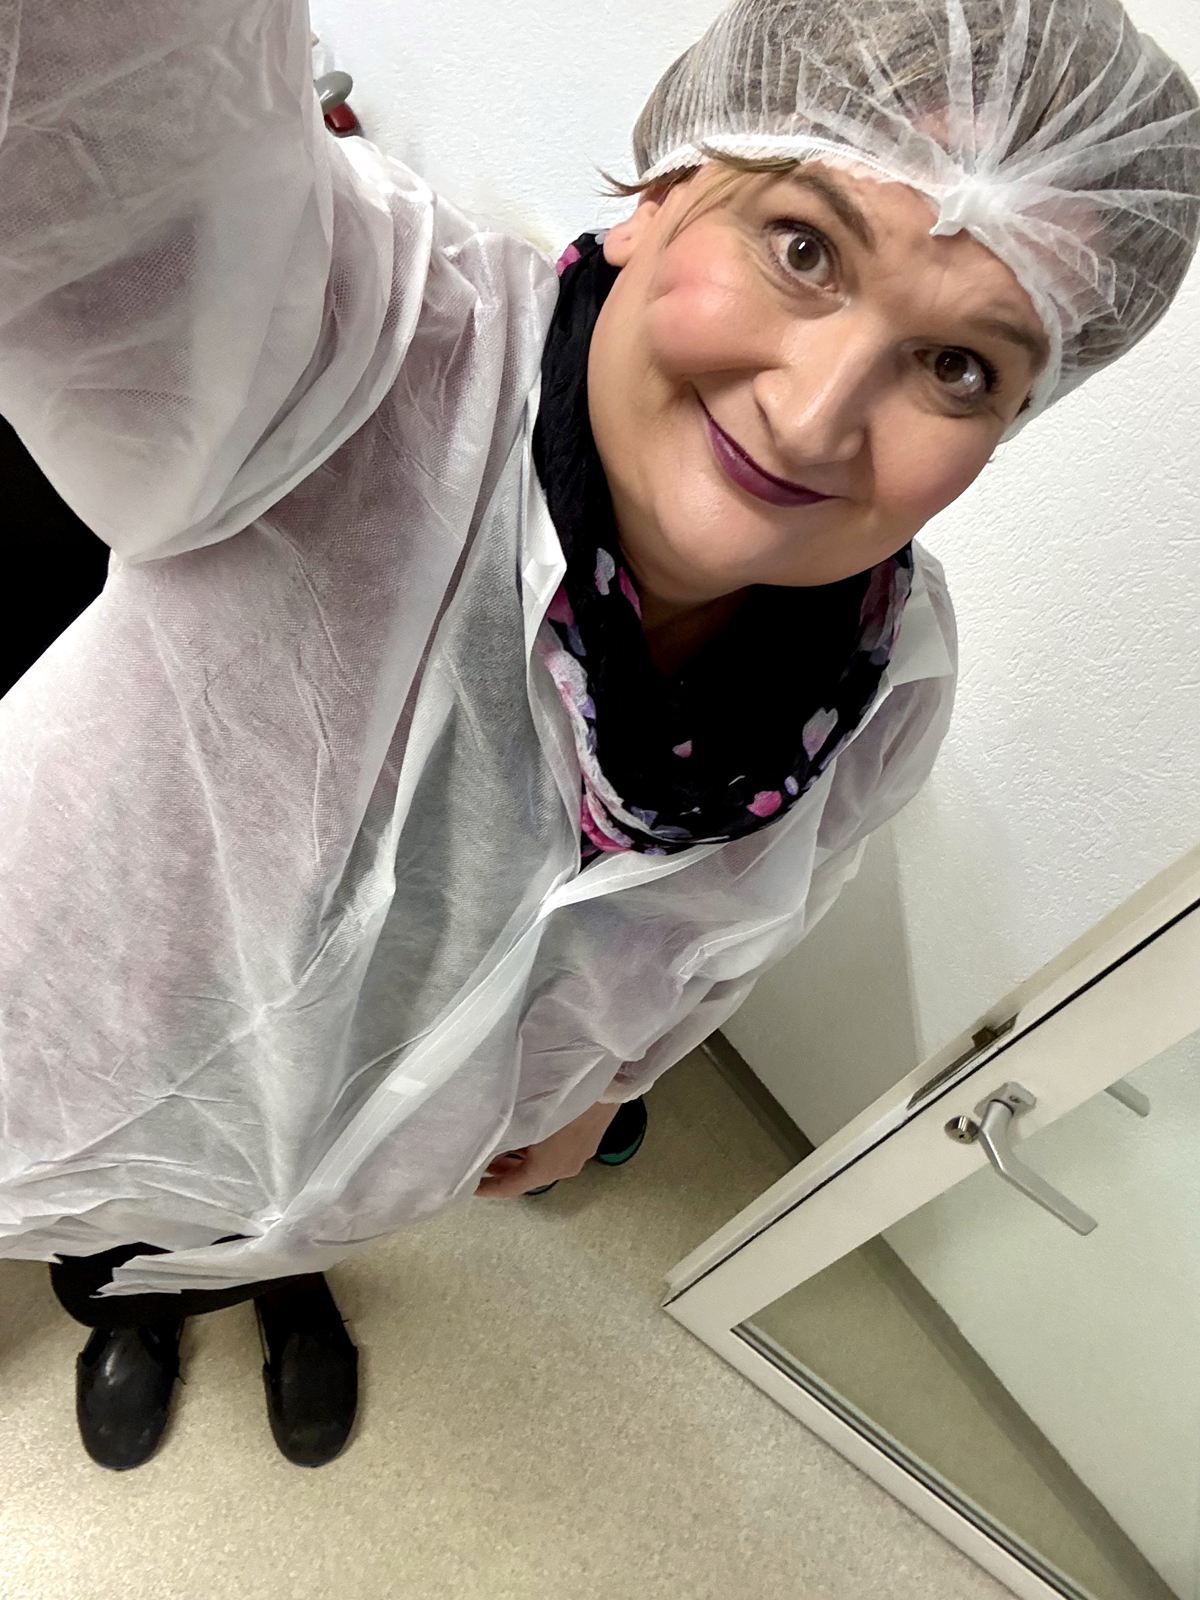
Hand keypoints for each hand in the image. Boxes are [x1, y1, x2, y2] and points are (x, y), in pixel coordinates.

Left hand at [475, 1099, 620, 1196]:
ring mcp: (580, 1155)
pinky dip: (538, 1150)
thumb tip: (487, 1141)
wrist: (608, 1082)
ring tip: (501, 1146)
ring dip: (521, 1159)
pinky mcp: (589, 1140)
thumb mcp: (526, 1116)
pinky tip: (530, 1133)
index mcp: (546, 1168)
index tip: (471, 1187)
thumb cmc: (561, 1098)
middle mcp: (564, 1168)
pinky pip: (557, 1153)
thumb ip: (506, 1133)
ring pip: (544, 1164)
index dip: (490, 1188)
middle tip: (481, 1164)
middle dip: (504, 1172)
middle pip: (529, 1177)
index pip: (512, 1187)